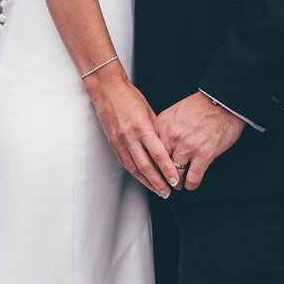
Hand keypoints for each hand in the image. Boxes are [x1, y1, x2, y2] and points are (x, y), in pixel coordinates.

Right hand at [83, 64, 181, 197]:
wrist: (107, 90)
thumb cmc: (130, 97)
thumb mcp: (149, 111)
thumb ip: (157, 130)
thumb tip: (167, 146)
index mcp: (141, 128)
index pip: (158, 154)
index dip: (167, 170)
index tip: (175, 180)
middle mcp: (129, 137)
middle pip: (146, 166)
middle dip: (158, 182)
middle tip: (168, 192)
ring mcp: (119, 142)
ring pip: (134, 168)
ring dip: (147, 182)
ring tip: (157, 191)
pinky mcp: (113, 144)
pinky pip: (125, 163)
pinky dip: (135, 174)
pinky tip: (143, 179)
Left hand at [154, 92, 245, 190]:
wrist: (222, 101)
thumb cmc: (199, 107)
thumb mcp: (172, 113)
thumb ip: (162, 130)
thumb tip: (156, 146)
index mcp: (161, 126)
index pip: (149, 152)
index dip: (151, 164)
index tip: (154, 170)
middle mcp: (171, 137)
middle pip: (159, 166)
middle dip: (162, 177)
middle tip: (164, 182)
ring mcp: (187, 146)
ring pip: (175, 175)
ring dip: (177, 182)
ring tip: (178, 184)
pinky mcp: (204, 154)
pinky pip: (192, 178)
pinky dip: (191, 185)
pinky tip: (191, 184)